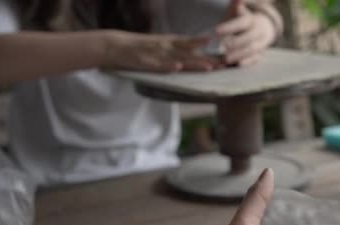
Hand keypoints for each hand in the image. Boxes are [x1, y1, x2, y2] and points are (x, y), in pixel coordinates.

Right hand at [105, 30, 221, 71]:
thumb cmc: (139, 48)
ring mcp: (156, 54)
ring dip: (194, 63)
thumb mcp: (159, 45)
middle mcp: (166, 46)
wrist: (115, 45)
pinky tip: (177, 68)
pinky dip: (167, 66)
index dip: (207, 49)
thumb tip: (190, 55)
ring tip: (209, 67)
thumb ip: (174, 49)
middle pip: (190, 52)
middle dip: (207, 58)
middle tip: (224, 63)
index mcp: (169, 42)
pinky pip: (158, 65)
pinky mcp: (145, 62)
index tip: (223, 53)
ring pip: (178, 58)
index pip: (191, 44)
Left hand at [215, 0, 276, 65]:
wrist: (262, 28)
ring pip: (252, 50)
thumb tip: (237, 0)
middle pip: (248, 38)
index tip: (216, 30)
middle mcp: (258, 32)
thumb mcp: (238, 11)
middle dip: (235, 42)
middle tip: (223, 46)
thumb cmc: (243, 19)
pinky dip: (248, 62)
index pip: (241, 23)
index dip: (229, 27)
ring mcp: (260, 44)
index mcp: (252, 20)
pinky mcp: (260, 54)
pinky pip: (256, 59)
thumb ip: (236, 6)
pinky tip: (238, 64)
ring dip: (239, 54)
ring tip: (225, 59)